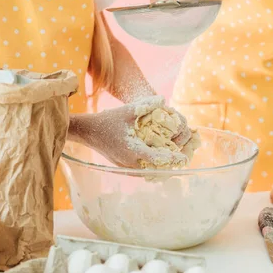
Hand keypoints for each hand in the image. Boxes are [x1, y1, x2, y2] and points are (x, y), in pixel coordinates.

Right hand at [72, 99, 187, 168]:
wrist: (89, 131)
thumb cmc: (108, 120)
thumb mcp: (127, 110)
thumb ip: (146, 105)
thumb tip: (163, 99)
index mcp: (132, 150)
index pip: (157, 159)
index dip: (172, 159)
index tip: (184, 158)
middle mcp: (130, 162)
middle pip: (155, 169)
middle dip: (170, 165)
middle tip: (182, 159)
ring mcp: (125, 167)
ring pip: (148, 172)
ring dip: (161, 168)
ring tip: (173, 162)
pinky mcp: (122, 168)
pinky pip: (141, 172)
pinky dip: (151, 168)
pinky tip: (159, 162)